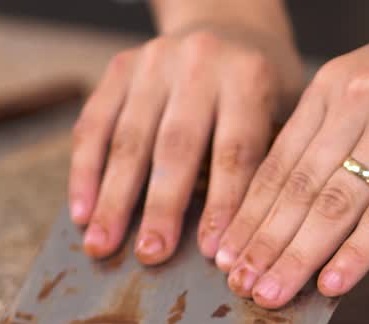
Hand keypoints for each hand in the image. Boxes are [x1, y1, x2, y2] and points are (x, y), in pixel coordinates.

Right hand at [70, 19, 301, 264]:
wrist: (229, 22)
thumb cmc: (263, 85)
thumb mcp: (287, 111)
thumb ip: (269, 162)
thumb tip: (249, 239)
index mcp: (249, 76)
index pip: (234, 150)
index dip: (222, 205)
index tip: (212, 254)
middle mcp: (199, 62)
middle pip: (176, 146)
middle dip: (161, 207)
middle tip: (151, 256)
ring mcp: (154, 62)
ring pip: (129, 138)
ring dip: (113, 199)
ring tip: (101, 246)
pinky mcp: (119, 67)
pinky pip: (95, 123)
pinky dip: (84, 171)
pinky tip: (81, 212)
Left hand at [212, 1, 368, 307]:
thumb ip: (345, 122)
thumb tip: (307, 182)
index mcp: (338, 84)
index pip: (278, 159)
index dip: (248, 212)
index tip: (225, 253)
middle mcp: (360, 100)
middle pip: (298, 186)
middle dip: (262, 242)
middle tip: (238, 285)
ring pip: (335, 202)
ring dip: (298, 255)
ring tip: (273, 294)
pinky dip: (358, 251)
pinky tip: (335, 282)